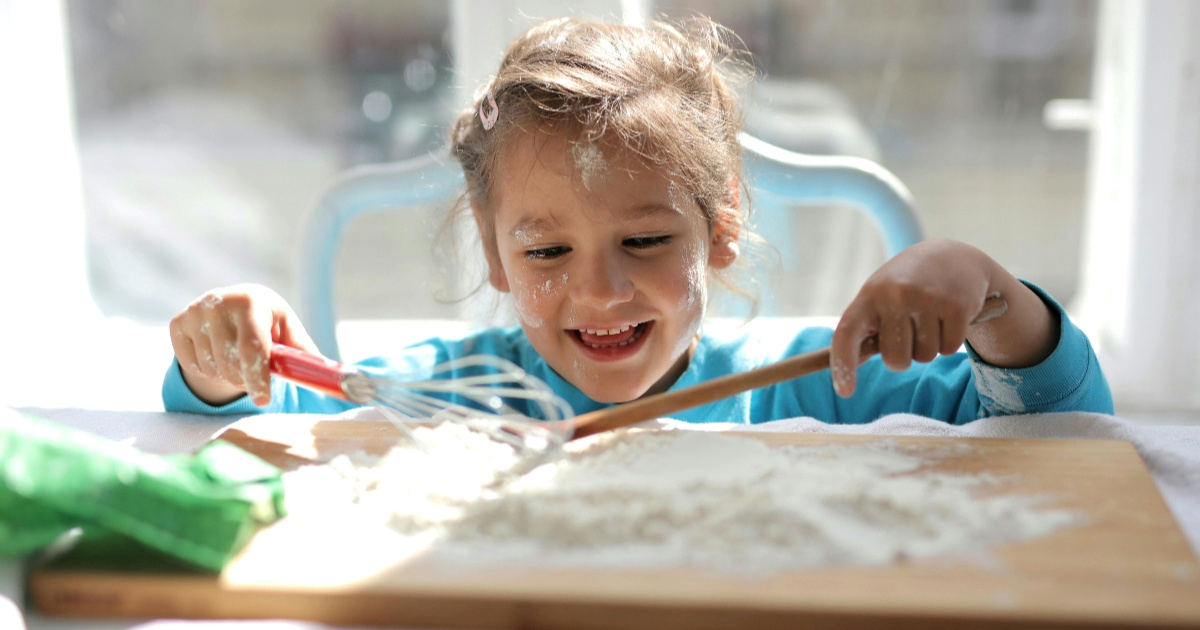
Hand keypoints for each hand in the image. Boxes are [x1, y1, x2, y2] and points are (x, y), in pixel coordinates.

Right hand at [169, 284, 318, 405]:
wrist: (233, 304)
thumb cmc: (269, 324)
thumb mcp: (288, 332)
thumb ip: (304, 354)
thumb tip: (334, 377)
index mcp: (253, 301)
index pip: (253, 347)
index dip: (258, 378)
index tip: (264, 400)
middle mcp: (220, 301)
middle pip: (229, 362)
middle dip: (245, 380)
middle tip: (254, 378)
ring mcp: (195, 310)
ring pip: (210, 368)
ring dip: (227, 376)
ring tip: (237, 363)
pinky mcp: (177, 323)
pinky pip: (190, 365)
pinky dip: (206, 370)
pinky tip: (217, 356)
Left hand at [829, 239, 1054, 396]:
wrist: (952, 256)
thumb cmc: (906, 284)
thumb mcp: (880, 295)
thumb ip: (864, 329)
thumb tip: (846, 369)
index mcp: (870, 294)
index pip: (847, 333)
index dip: (843, 365)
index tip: (844, 392)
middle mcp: (896, 294)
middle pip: (896, 360)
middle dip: (904, 357)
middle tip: (910, 333)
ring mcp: (928, 299)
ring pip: (925, 357)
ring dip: (928, 347)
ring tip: (930, 319)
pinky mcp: (957, 306)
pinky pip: (949, 349)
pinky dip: (949, 341)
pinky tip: (948, 318)